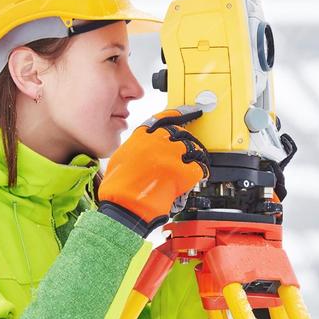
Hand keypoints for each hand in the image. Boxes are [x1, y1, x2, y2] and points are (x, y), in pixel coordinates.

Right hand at [98, 106, 209, 234]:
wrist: (125, 206)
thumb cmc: (119, 187)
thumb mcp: (123, 157)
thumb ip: (138, 146)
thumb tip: (149, 146)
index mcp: (142, 135)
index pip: (166, 118)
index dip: (181, 114)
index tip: (191, 112)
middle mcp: (158, 140)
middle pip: (181, 133)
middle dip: (185, 143)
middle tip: (184, 154)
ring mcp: (172, 154)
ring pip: (193, 149)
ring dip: (192, 159)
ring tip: (184, 170)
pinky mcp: (184, 170)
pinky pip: (198, 167)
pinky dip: (196, 174)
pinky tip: (188, 181)